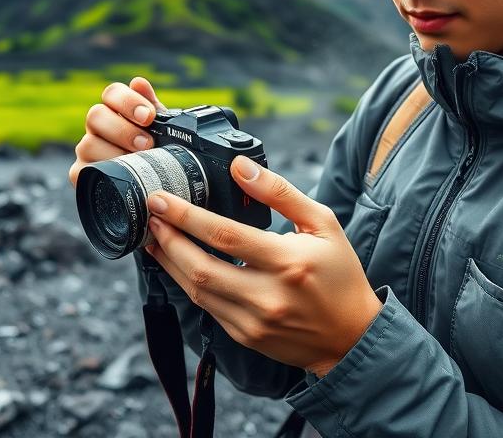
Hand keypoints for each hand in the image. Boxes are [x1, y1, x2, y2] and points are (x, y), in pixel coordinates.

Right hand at [68, 77, 165, 187]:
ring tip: (139, 165)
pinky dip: (102, 174)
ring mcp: (86, 148)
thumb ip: (152, 106)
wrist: (155, 183)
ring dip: (115, 155)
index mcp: (116, 108)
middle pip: (95, 115)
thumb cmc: (158, 150)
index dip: (128, 101)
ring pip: (88, 144)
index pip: (112, 93)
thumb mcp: (161, 129)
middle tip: (147, 144)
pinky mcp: (79, 173)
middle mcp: (97, 126)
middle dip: (123, 130)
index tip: (148, 116)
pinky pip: (81, 172)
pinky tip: (122, 178)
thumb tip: (138, 82)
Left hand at [143, 155, 383, 377]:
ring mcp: (253, 321)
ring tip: (154, 236)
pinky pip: (205, 308)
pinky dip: (186, 283)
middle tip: (150, 215)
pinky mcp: (245, 335)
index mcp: (288, 262)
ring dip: (170, 262)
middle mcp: (268, 296)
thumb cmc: (339, 273)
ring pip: (196, 291)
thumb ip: (279, 193)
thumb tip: (240, 167)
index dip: (187, 217)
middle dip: (168, 239)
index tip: (161, 199)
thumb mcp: (322, 223)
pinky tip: (178, 263)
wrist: (351, 335)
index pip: (225, 237)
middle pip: (201, 268)